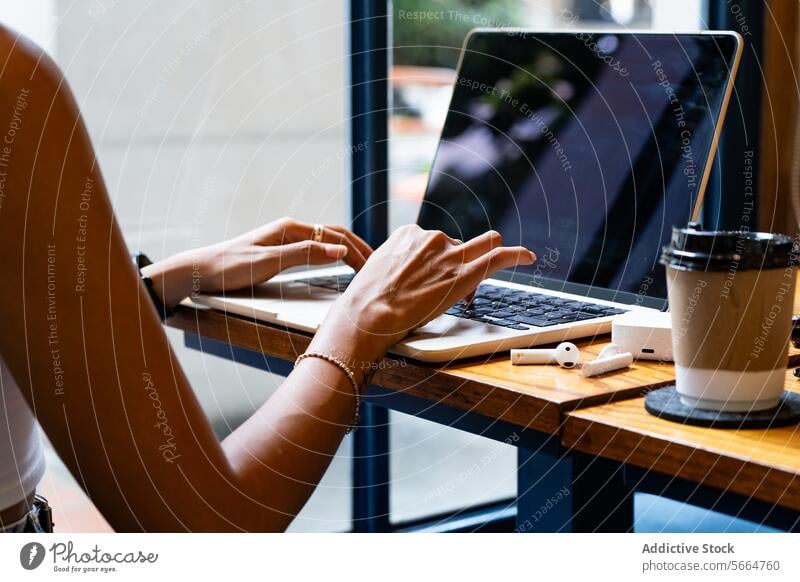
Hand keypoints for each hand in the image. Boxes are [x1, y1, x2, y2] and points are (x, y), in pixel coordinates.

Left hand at [142, 218, 372, 307]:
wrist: (200, 270)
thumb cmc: (230, 267)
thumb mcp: (268, 262)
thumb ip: (304, 255)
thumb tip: (338, 250)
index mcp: (290, 228)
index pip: (334, 235)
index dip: (357, 250)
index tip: (374, 267)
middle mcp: (290, 229)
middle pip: (333, 235)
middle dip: (358, 249)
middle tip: (378, 267)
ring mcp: (285, 238)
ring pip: (326, 241)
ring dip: (348, 251)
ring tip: (365, 265)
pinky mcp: (280, 250)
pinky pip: (316, 249)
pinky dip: (334, 256)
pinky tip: (338, 265)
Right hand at [309, 225, 535, 366]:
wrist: (369, 314)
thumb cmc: (367, 301)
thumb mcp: (378, 270)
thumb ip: (399, 265)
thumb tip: (403, 274)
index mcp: (410, 234)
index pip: (437, 242)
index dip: (440, 262)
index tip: (434, 280)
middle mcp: (433, 238)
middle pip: (460, 245)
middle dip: (460, 261)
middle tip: (448, 287)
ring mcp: (451, 255)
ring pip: (484, 244)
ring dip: (482, 263)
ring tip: (471, 287)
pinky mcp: (464, 274)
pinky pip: (499, 257)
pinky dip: (517, 255)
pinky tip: (528, 257)